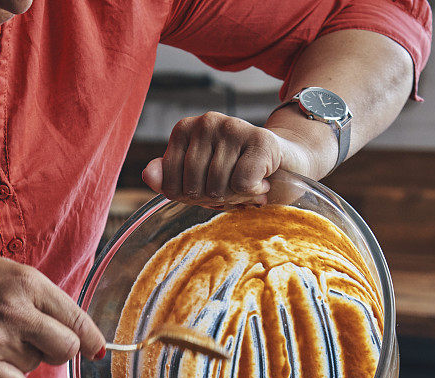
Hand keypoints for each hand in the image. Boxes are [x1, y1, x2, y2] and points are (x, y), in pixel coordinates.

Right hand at [0, 251, 104, 377]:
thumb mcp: (9, 272)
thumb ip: (44, 298)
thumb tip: (80, 334)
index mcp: (28, 283)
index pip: (76, 319)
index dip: (91, 339)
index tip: (96, 349)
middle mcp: (18, 311)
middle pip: (66, 348)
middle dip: (61, 350)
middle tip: (41, 342)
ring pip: (37, 365)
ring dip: (25, 357)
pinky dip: (10, 376)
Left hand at [142, 112, 320, 206]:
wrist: (285, 165)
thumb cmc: (234, 174)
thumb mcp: (195, 181)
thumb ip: (167, 178)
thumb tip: (148, 174)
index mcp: (183, 129)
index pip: (170, 187)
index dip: (190, 198)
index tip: (208, 186)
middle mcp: (206, 121)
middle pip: (193, 189)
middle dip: (213, 199)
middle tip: (230, 186)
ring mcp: (232, 126)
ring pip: (217, 188)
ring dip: (235, 196)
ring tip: (246, 183)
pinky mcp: (260, 139)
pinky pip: (241, 184)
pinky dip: (252, 192)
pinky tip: (261, 179)